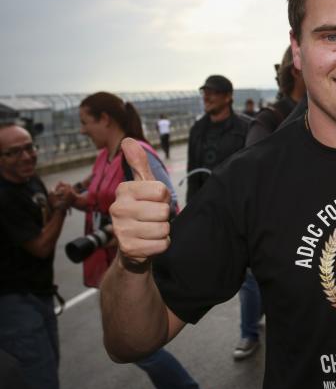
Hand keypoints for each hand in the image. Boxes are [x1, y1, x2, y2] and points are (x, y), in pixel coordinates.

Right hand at [109, 138, 171, 263]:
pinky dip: (161, 245)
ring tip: (150, 230)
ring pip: (163, 228)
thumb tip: (128, 140)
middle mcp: (118, 208)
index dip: (164, 198)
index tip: (153, 201)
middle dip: (164, 216)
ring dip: (163, 231)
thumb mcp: (143, 186)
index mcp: (123, 190)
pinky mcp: (129, 249)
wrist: (133, 246)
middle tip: (152, 218)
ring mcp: (121, 230)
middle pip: (163, 211)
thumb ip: (139, 163)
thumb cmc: (143, 211)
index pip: (161, 191)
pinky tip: (149, 242)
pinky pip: (162, 244)